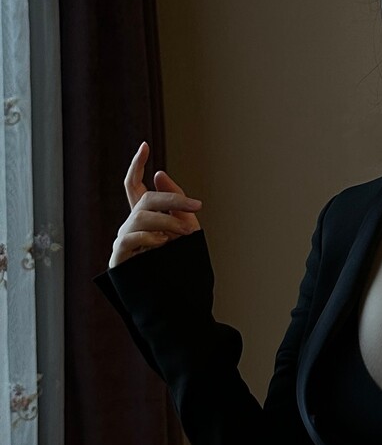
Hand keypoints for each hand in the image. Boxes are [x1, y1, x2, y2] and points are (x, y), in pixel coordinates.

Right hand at [107, 140, 203, 268]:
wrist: (175, 298)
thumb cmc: (178, 262)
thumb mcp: (185, 227)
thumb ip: (174, 201)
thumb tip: (158, 173)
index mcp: (143, 215)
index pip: (133, 184)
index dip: (136, 165)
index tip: (144, 146)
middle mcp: (131, 224)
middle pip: (145, 198)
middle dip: (172, 199)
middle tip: (197, 206)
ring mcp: (123, 240)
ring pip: (141, 217)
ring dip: (167, 222)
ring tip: (184, 233)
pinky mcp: (119, 257)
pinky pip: (131, 238)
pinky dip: (150, 238)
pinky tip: (163, 243)